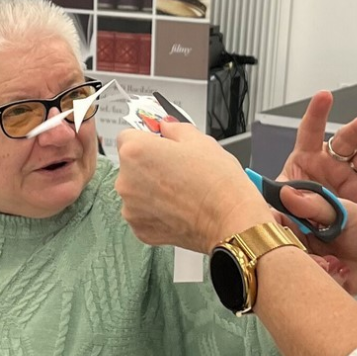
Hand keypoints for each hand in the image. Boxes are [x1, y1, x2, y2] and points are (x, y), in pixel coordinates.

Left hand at [114, 122, 269, 251]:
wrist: (230, 220)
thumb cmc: (217, 182)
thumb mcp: (200, 140)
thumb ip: (174, 128)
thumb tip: (166, 126)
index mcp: (135, 152)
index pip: (126, 137)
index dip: (146, 139)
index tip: (159, 145)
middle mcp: (126, 181)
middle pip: (130, 166)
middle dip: (148, 166)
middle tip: (176, 170)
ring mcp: (130, 208)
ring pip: (136, 191)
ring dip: (150, 190)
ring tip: (180, 191)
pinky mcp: (140, 229)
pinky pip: (142, 214)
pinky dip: (156, 211)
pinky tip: (178, 208)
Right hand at [276, 190, 356, 301]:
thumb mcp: (344, 212)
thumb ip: (315, 205)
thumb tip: (286, 193)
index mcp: (306, 216)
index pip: (276, 216)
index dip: (270, 222)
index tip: (276, 226)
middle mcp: (301, 237)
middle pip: (278, 243)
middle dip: (292, 247)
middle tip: (308, 249)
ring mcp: (307, 259)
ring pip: (291, 264)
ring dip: (312, 263)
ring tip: (333, 262)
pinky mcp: (315, 278)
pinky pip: (306, 280)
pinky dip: (324, 275)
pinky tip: (341, 271)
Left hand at [279, 91, 356, 205]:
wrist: (310, 239)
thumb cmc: (294, 216)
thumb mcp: (282, 209)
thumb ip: (284, 203)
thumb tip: (288, 194)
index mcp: (306, 160)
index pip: (310, 132)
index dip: (317, 113)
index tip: (324, 96)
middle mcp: (330, 164)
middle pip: (345, 140)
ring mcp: (348, 177)